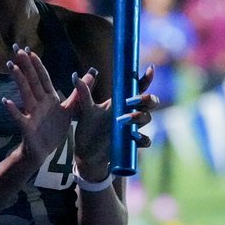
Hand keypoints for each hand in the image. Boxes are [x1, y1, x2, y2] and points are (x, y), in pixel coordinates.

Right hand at [3, 46, 78, 168]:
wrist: (43, 151)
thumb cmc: (53, 129)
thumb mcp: (69, 110)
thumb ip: (78, 93)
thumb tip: (91, 75)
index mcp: (49, 98)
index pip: (43, 78)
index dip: (37, 64)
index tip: (30, 50)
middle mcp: (39, 103)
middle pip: (32, 81)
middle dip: (25, 66)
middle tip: (17, 50)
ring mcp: (32, 114)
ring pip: (25, 94)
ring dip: (19, 81)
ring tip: (12, 67)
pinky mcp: (27, 127)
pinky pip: (19, 117)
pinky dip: (12, 110)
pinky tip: (5, 101)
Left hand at [71, 65, 159, 179]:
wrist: (87, 155)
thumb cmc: (87, 130)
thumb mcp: (85, 110)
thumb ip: (83, 93)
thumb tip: (75, 75)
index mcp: (120, 103)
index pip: (137, 88)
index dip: (146, 78)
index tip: (149, 69)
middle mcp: (129, 113)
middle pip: (150, 102)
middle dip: (147, 99)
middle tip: (133, 101)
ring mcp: (132, 128)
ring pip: (147, 118)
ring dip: (139, 117)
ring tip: (123, 119)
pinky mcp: (132, 144)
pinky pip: (145, 140)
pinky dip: (142, 138)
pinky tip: (133, 137)